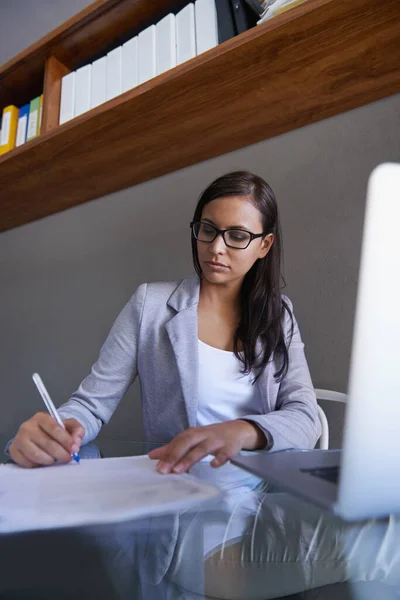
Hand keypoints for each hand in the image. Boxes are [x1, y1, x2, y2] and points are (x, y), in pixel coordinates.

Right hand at [8, 412, 84, 467]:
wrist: (38, 436)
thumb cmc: (55, 432)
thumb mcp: (69, 426)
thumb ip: (77, 431)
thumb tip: (75, 444)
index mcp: (41, 417)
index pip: (55, 429)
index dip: (66, 440)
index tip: (74, 449)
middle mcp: (27, 426)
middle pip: (47, 443)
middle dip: (61, 453)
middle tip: (68, 458)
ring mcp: (19, 439)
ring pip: (36, 454)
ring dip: (50, 460)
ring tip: (55, 459)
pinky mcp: (13, 451)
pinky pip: (27, 463)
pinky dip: (38, 465)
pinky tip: (43, 461)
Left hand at [148, 420, 265, 473]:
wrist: (236, 430)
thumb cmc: (210, 436)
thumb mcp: (192, 439)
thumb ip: (173, 448)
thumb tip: (153, 455)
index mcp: (192, 433)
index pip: (177, 442)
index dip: (167, 453)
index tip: (157, 465)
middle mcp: (203, 435)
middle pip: (187, 442)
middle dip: (175, 455)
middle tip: (164, 470)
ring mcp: (216, 441)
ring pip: (202, 449)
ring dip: (190, 458)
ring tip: (179, 470)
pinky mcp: (229, 448)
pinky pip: (224, 454)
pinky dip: (219, 459)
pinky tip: (213, 465)